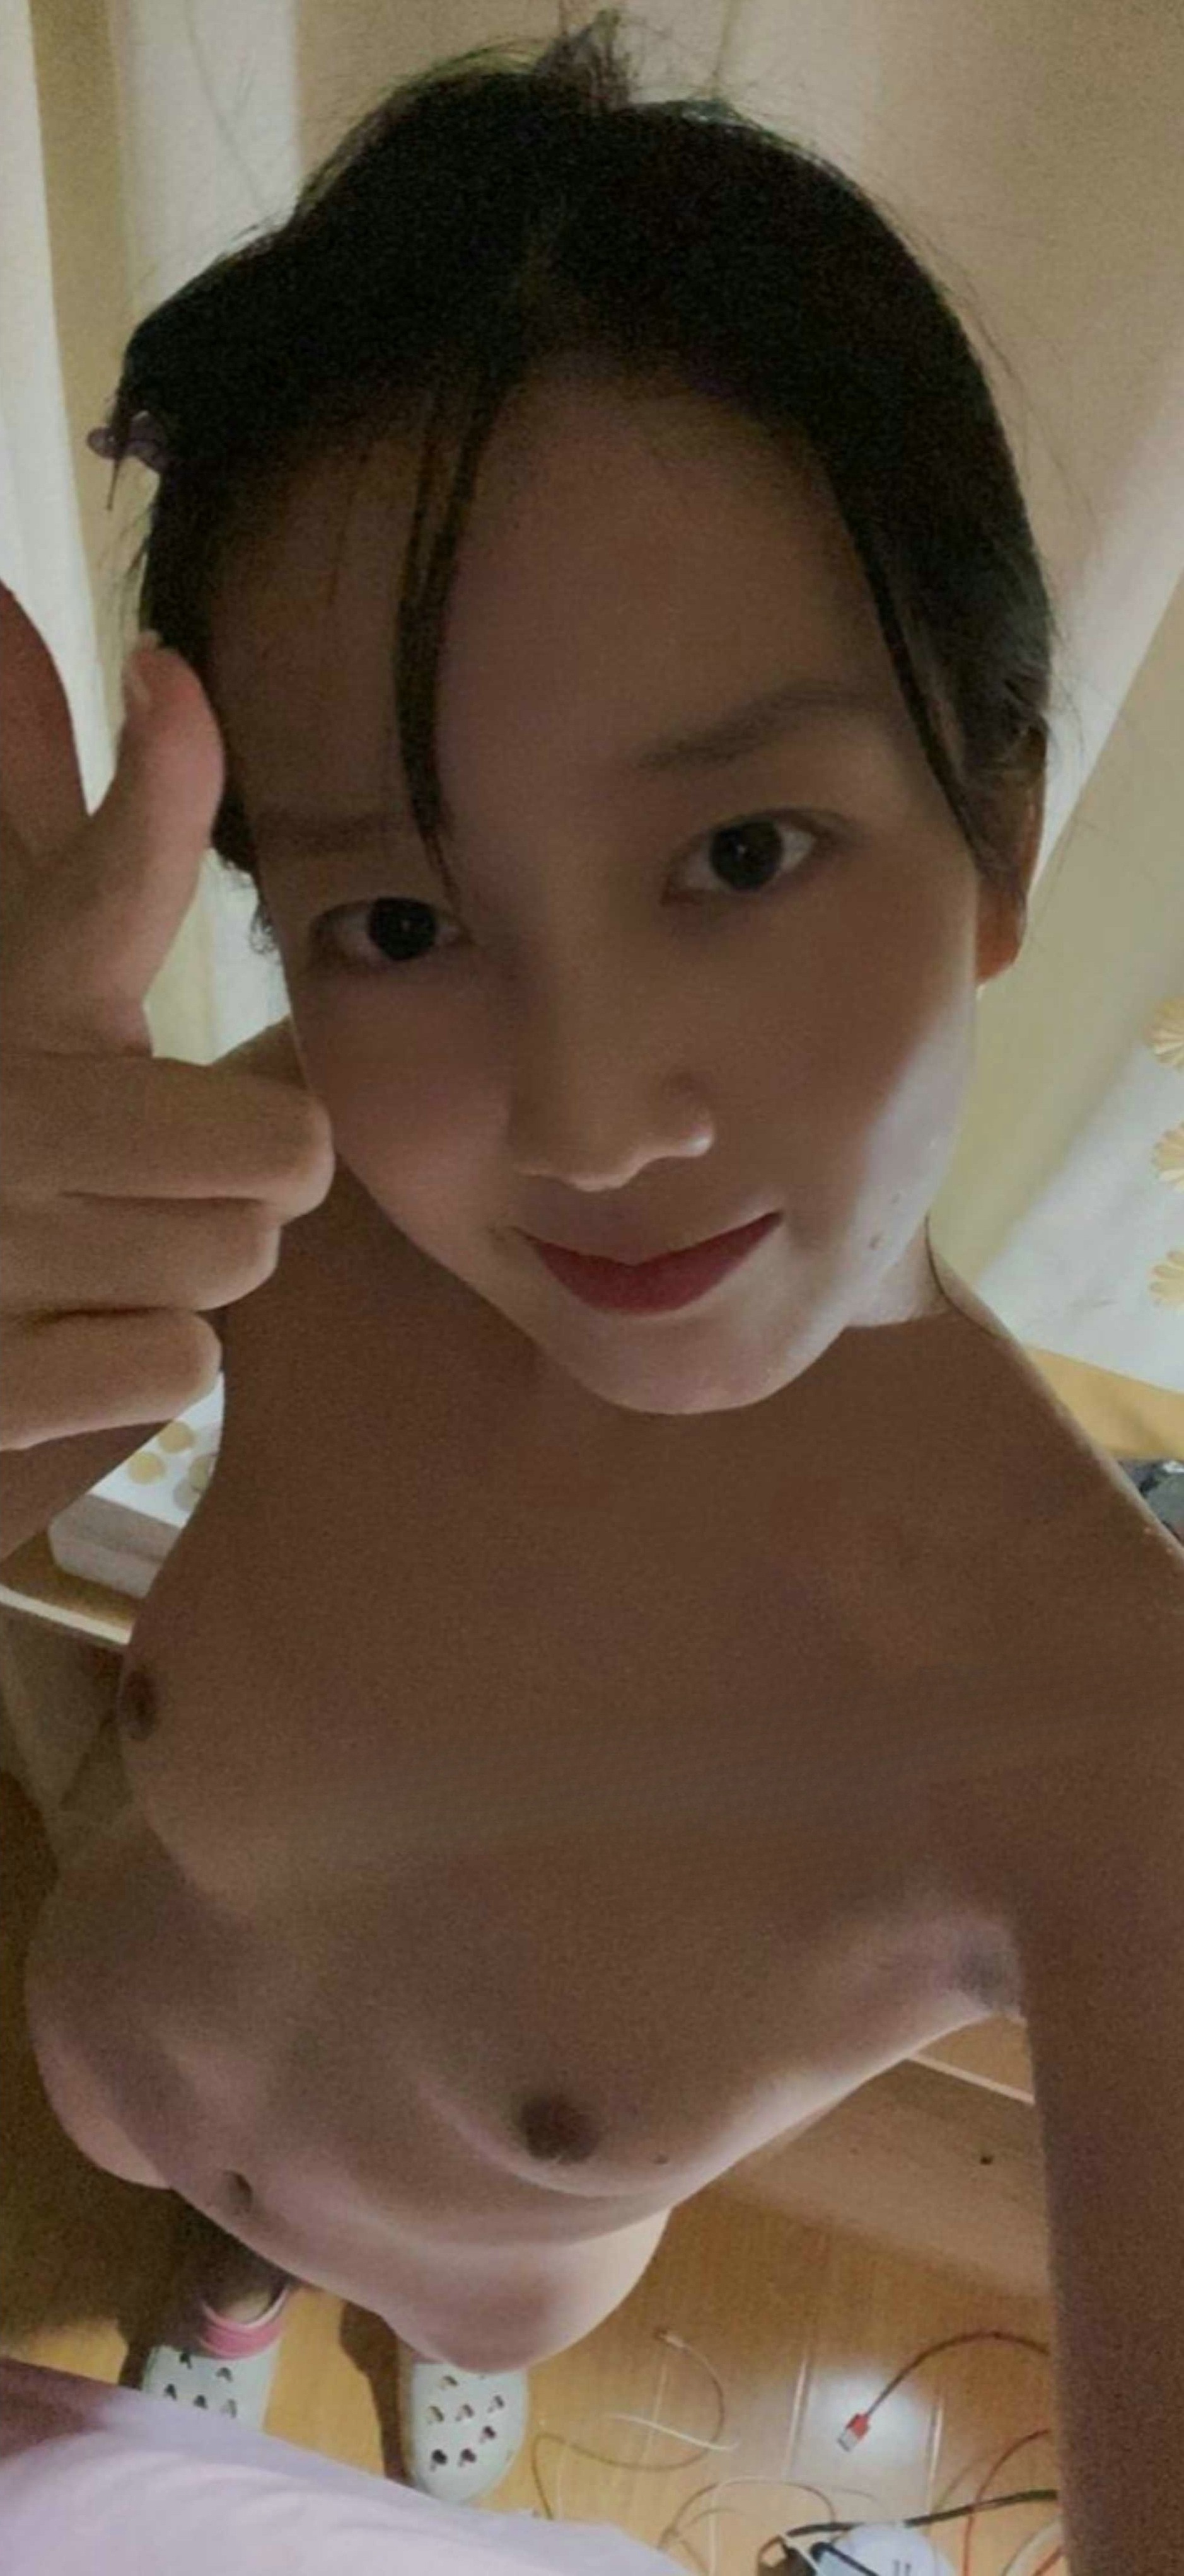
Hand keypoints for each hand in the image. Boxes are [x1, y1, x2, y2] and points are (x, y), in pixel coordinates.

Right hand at [0, 582, 334, 1448]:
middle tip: (169, 1184)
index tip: (168, 676)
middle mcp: (2, 1113)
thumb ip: (90, 876)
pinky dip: (143, 1365)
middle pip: (282, 1145)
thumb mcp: (39, 1009)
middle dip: (251, 1181)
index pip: (100, 882)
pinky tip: (70, 1344)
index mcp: (20, 1013)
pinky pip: (180, 1362)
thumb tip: (26, 638)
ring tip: (101, 1260)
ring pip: (237, 1260)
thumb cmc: (14, 1174)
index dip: (151, 778)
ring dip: (193, 1276)